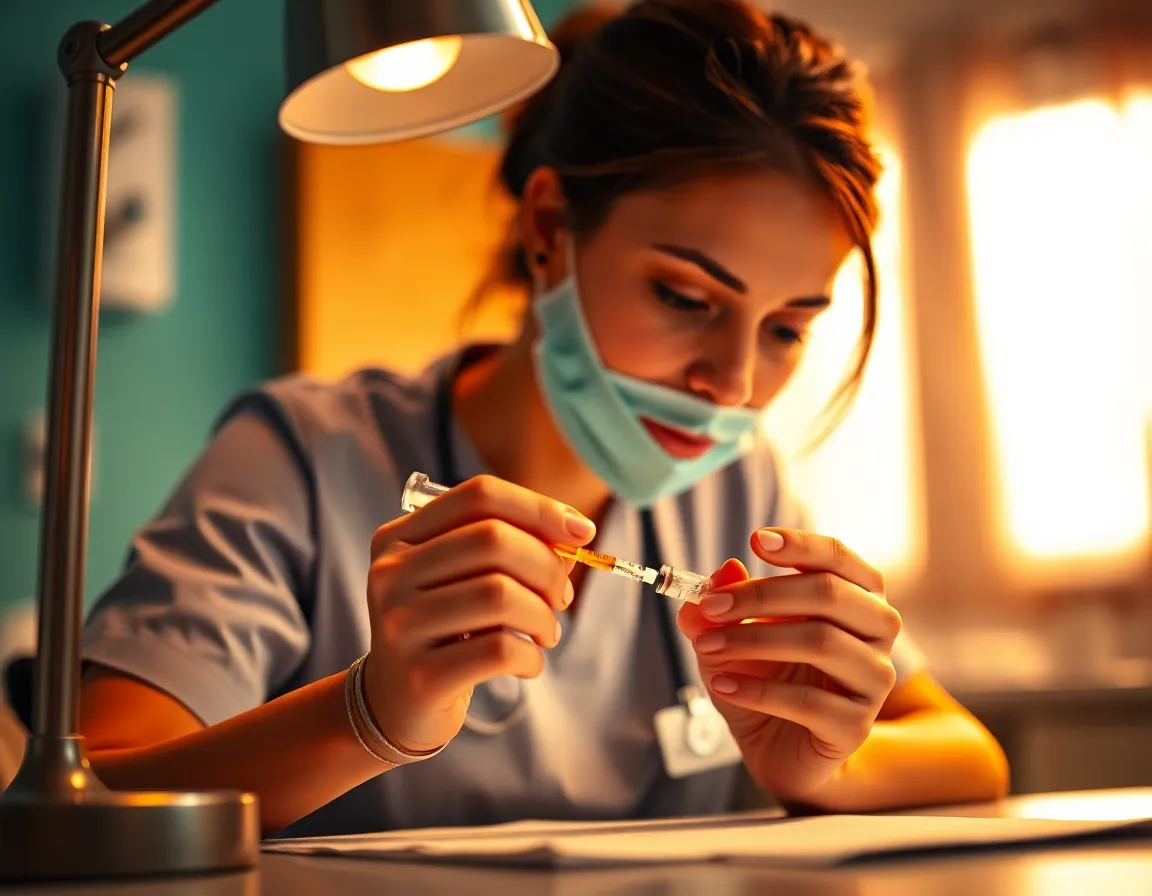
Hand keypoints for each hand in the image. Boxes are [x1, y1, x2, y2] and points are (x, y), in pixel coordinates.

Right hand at [363, 475, 595, 752]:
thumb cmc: (446, 630)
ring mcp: (399, 624)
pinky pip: (499, 649)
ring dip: (543, 616)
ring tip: (547, 632)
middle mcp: (390, 574)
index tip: (582, 532)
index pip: (479, 496)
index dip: (539, 508)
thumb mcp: (465, 579)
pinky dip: (531, 655)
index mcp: (400, 536)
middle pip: (493, 540)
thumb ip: (511, 547)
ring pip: (500, 594)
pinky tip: (528, 662)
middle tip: (562, 596)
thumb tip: (575, 532)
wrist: (396, 704)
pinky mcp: (419, 675)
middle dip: (547, 567)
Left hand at [676, 529, 900, 803]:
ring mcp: (874, 680)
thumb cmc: (764, 680)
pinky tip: (724, 687)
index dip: (800, 545)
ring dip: (754, 640)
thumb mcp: (728, 638)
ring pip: (821, 641)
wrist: (776, 750)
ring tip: (708, 647)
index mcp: (854, 598)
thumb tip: (718, 573)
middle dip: (762, 594)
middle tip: (711, 606)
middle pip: (830, 594)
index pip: (838, 559)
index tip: (755, 540)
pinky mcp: (856, 725)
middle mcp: (875, 633)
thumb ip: (718, 608)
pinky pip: (808, 700)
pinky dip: (758, 690)